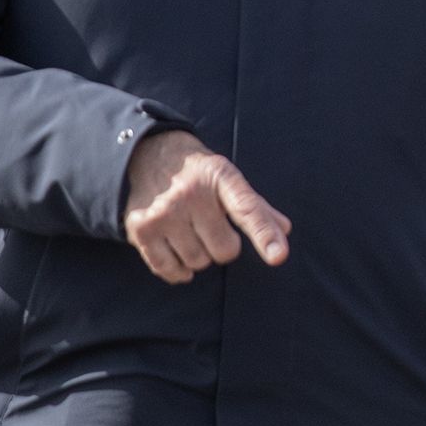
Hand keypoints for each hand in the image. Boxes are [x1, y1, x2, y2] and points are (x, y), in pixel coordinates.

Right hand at [122, 129, 290, 284]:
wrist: (148, 155)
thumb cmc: (199, 174)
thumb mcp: (228, 179)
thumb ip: (256, 206)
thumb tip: (285, 229)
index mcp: (221, 177)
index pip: (248, 210)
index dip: (264, 235)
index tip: (278, 256)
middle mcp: (190, 193)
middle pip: (224, 250)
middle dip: (223, 246)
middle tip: (211, 227)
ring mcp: (163, 212)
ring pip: (198, 263)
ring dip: (199, 256)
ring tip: (190, 231)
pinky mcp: (140, 229)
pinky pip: (169, 270)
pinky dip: (178, 270)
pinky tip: (178, 251)